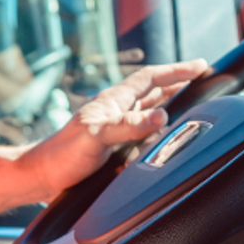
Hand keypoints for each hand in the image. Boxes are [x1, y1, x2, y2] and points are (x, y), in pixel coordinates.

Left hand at [20, 59, 208, 196]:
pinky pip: (143, 131)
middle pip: (153, 90)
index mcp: (113, 101)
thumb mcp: (97, 137)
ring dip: (170, 102)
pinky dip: (158, 128)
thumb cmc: (62, 155)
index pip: (150, 78)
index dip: (176, 70)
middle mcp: (115, 111)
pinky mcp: (113, 146)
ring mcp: (114, 128)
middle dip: (178, 83)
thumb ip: (128, 125)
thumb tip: (161, 115)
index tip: (201, 66)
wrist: (41, 178)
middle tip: (203, 79)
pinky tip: (164, 135)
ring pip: (149, 109)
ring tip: (191, 99)